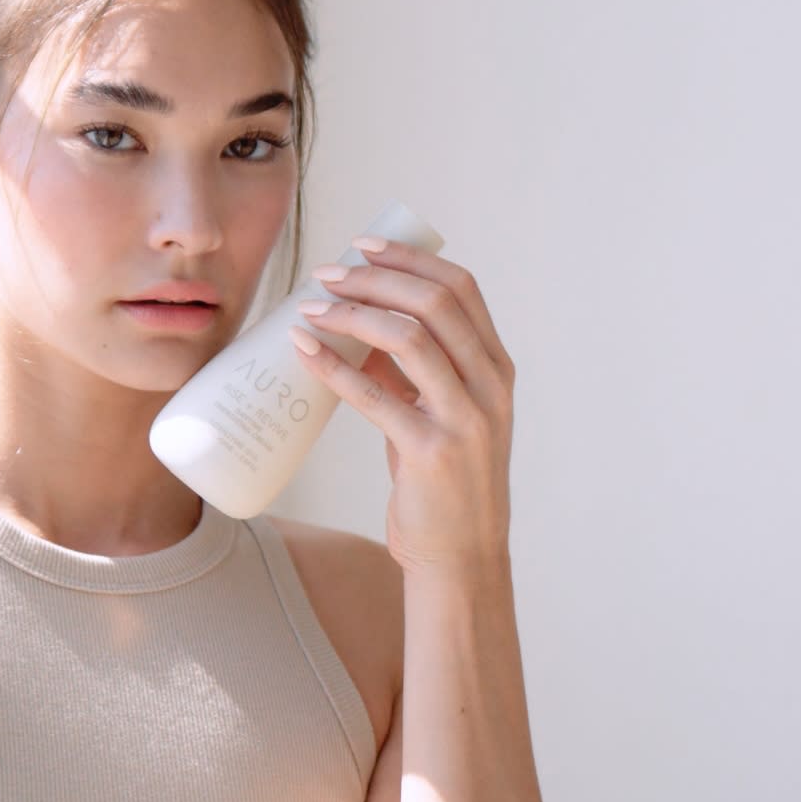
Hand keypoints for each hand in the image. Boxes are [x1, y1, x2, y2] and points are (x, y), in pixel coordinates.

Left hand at [290, 235, 516, 577]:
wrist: (461, 556)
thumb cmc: (442, 483)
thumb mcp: (439, 414)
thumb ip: (412, 372)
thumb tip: (359, 326)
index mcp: (496, 368)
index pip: (461, 288)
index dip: (411, 258)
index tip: (364, 245)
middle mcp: (489, 386)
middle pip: (436, 303)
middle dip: (375, 278)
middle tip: (328, 274)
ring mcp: (465, 419)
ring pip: (409, 338)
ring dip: (353, 312)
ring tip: (311, 307)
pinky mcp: (431, 452)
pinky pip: (375, 396)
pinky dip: (334, 366)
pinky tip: (304, 350)